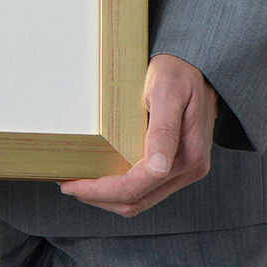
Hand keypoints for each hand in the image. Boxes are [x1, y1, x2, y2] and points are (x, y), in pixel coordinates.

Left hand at [60, 55, 216, 216]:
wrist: (197, 66)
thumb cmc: (179, 72)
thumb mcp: (167, 92)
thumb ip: (164, 130)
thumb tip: (158, 167)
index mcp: (187, 154)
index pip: (136, 186)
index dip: (101, 190)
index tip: (73, 184)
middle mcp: (189, 169)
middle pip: (136, 200)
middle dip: (99, 197)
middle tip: (68, 185)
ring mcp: (184, 170)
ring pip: (141, 199)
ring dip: (108, 198)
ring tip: (80, 184)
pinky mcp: (176, 166)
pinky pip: (146, 189)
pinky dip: (121, 190)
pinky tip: (103, 177)